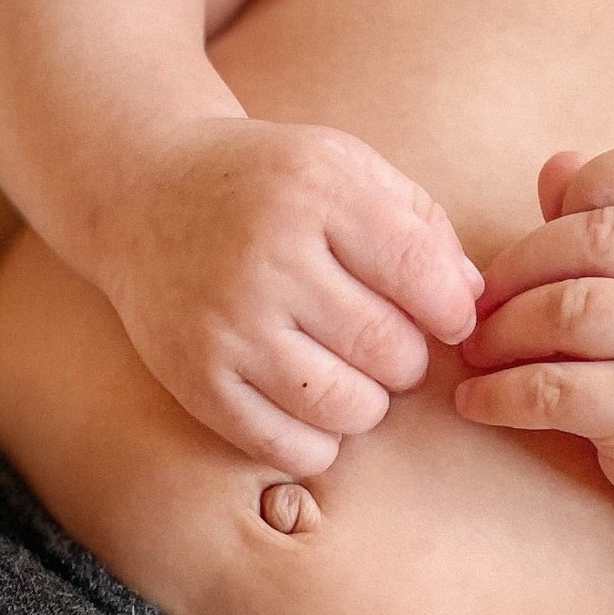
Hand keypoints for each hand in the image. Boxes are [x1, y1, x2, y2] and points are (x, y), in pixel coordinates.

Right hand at [103, 117, 480, 474]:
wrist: (140, 195)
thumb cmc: (263, 186)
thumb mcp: (342, 168)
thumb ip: (419, 225)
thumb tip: (474, 305)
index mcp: (315, 191)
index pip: (422, 277)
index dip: (453, 312)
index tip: (444, 318)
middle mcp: (267, 258)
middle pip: (391, 351)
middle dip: (408, 360)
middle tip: (386, 344)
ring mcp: (227, 324)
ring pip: (348, 407)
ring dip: (368, 403)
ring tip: (349, 373)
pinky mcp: (195, 378)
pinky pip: (289, 447)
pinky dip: (320, 441)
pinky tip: (311, 405)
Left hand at [455, 141, 613, 521]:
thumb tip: (555, 166)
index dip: (583, 187)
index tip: (543, 232)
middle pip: (591, 236)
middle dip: (515, 268)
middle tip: (477, 304)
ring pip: (565, 309)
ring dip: (499, 331)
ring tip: (475, 350)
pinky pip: (552, 389)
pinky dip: (498, 394)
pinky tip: (476, 401)